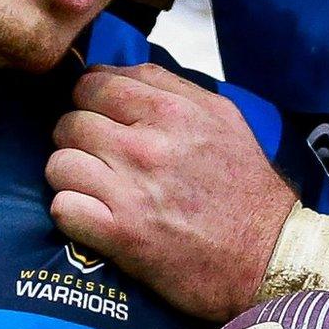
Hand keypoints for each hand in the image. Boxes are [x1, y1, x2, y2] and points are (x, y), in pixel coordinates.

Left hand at [48, 64, 296, 320]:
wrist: (270, 255)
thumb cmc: (247, 186)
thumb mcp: (223, 117)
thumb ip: (171, 88)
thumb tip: (118, 73)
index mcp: (171, 112)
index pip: (92, 83)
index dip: (88, 100)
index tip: (99, 117)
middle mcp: (146, 146)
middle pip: (69, 122)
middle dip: (78, 139)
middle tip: (97, 157)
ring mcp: (130, 192)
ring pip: (58, 164)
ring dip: (71, 176)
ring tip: (94, 187)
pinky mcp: (121, 236)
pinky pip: (62, 207)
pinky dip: (72, 213)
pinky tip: (93, 217)